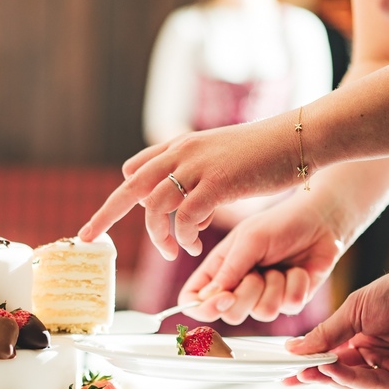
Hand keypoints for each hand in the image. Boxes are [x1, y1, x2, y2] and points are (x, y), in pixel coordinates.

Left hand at [78, 118, 300, 259]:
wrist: (302, 137)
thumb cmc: (266, 154)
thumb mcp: (221, 159)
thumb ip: (195, 181)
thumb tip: (179, 214)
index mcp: (181, 147)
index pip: (136, 169)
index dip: (123, 197)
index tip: (109, 218)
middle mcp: (182, 153)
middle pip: (130, 186)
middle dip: (104, 214)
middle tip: (87, 238)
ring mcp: (198, 166)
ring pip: (155, 207)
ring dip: (159, 236)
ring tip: (173, 251)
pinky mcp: (218, 183)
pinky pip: (185, 218)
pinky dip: (184, 237)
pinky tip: (196, 245)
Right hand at [178, 198, 342, 325]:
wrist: (321, 222)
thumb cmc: (280, 224)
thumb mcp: (250, 240)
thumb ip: (229, 269)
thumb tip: (209, 297)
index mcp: (217, 270)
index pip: (192, 300)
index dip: (202, 307)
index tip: (224, 297)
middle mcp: (236, 288)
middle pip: (228, 315)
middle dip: (247, 294)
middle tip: (258, 272)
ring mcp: (262, 297)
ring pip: (261, 313)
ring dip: (275, 287)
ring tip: (280, 266)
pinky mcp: (288, 302)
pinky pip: (287, 308)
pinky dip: (295, 285)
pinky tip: (298, 270)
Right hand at [285, 259, 388, 388]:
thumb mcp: (352, 311)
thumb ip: (325, 334)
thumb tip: (295, 348)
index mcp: (363, 336)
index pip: (331, 356)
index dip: (308, 363)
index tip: (286, 369)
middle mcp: (377, 355)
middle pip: (340, 374)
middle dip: (316, 375)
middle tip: (294, 376)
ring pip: (355, 383)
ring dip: (331, 377)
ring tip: (311, 370)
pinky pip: (375, 385)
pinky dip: (351, 379)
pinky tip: (333, 369)